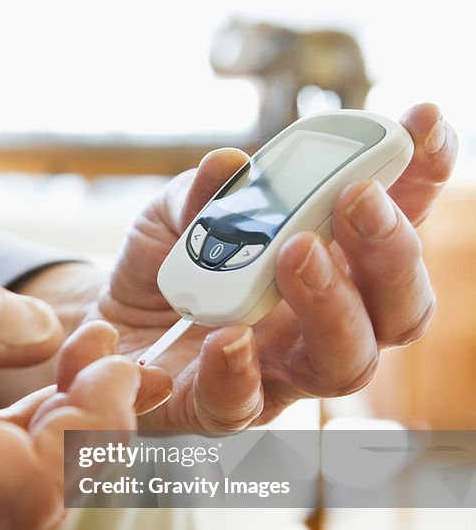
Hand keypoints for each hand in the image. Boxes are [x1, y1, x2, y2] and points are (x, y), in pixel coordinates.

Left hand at [95, 102, 456, 430]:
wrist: (106, 326)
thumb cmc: (166, 266)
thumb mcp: (176, 212)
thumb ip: (204, 192)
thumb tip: (228, 166)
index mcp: (333, 262)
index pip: (399, 222)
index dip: (422, 176)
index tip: (423, 122)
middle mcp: (325, 322)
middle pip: (399, 306)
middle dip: (392, 249)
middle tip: (357, 197)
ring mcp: (282, 372)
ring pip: (347, 363)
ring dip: (334, 306)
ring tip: (298, 251)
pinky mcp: (223, 407)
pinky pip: (244, 405)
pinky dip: (239, 371)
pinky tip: (227, 336)